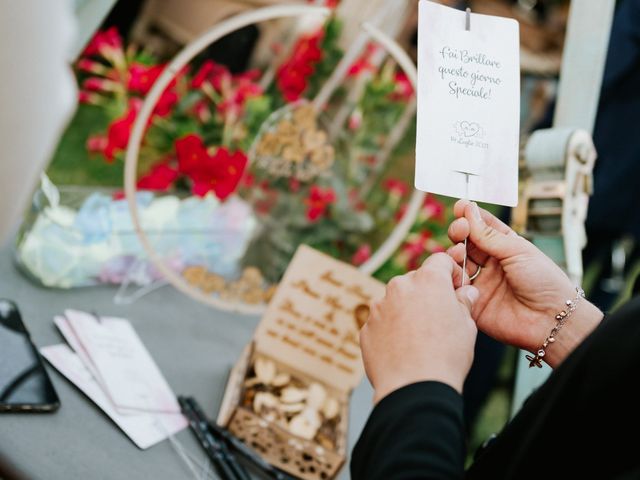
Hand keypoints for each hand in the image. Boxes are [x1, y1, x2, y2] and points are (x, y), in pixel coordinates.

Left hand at [360, 253, 478, 402]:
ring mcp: (379, 306)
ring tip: (421, 337)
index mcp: (428, 280)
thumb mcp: (467, 326)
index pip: (440, 260)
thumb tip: (466, 293)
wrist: (413, 388)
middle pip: (416, 280)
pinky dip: (392, 329)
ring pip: (397, 300)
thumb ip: (464, 302)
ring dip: (407, 310)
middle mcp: (400, 286)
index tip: (456, 287)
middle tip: (440, 316)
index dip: (451, 271)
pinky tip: (403, 348)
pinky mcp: (366, 326)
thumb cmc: (446, 356)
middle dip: (427, 293)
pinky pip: (382, 321)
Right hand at [447, 200, 602, 367]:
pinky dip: (451, 276)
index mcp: (506, 247)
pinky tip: (455, 272)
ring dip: (454, 253)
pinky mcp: (472, 302)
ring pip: (457, 262)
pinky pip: (455, 287)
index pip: (482, 226)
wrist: (551, 320)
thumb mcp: (518, 250)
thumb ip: (488, 234)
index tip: (460, 207)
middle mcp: (491, 264)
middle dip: (459, 232)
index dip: (470, 216)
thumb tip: (469, 210)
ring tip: (459, 252)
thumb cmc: (544, 282)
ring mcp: (480, 282)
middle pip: (466, 242)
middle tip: (460, 230)